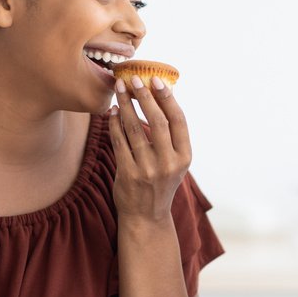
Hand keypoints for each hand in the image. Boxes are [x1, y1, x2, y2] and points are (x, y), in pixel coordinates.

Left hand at [108, 76, 190, 222]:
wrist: (146, 217)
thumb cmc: (160, 183)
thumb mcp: (175, 163)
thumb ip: (171, 137)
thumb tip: (161, 98)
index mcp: (184, 157)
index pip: (179, 121)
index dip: (167, 98)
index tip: (156, 80)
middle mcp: (169, 163)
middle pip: (157, 121)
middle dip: (144, 96)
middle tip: (133, 79)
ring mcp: (148, 170)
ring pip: (135, 129)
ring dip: (126, 105)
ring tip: (120, 90)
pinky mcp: (128, 174)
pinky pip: (119, 142)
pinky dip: (114, 123)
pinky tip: (113, 111)